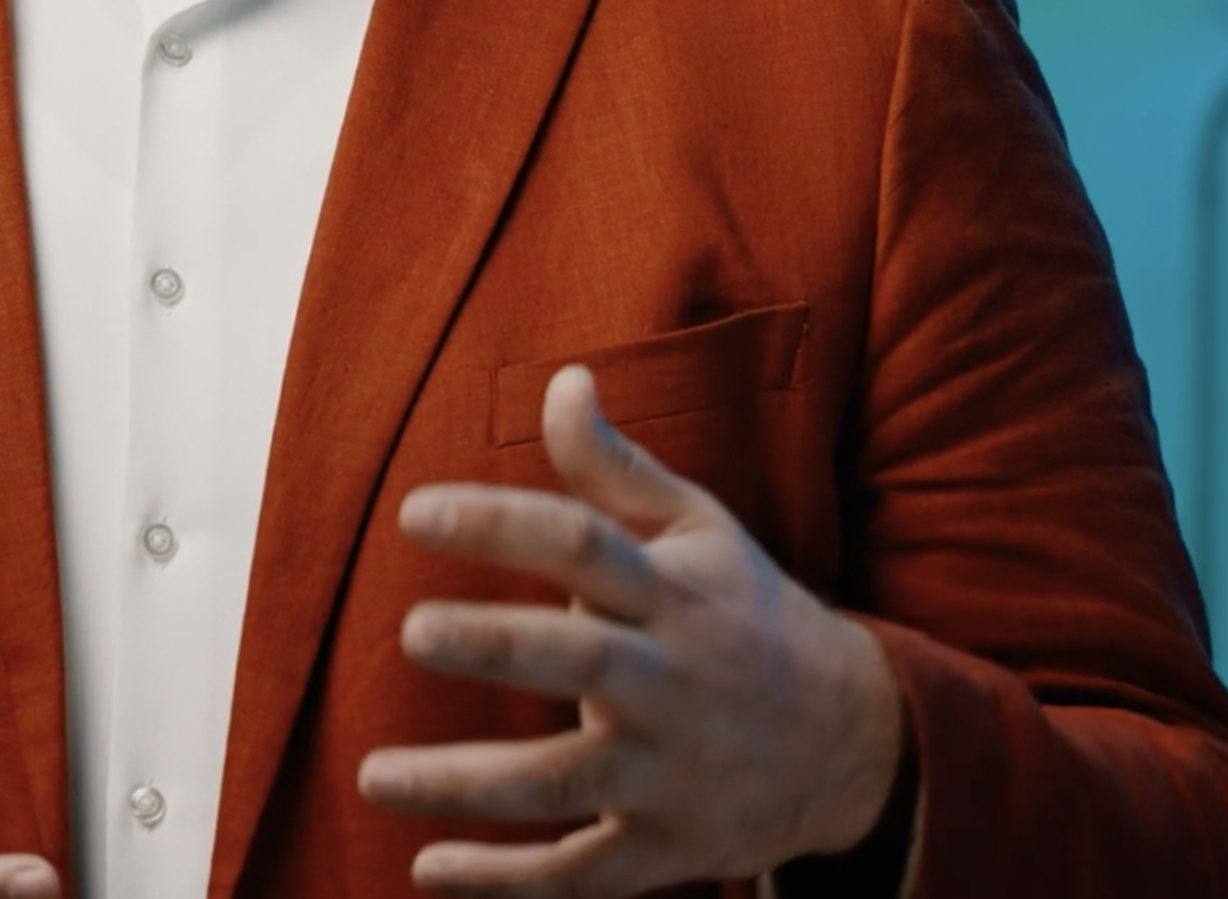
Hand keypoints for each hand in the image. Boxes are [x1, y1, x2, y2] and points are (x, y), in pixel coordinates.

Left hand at [356, 367, 906, 895]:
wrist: (854, 742)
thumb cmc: (747, 615)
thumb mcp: (699, 530)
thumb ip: (615, 468)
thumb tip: (560, 379)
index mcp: (673, 593)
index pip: (584, 544)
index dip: (501, 523)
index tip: (414, 512)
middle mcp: (670, 682)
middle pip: (578, 661)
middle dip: (496, 647)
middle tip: (412, 633)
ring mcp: (668, 773)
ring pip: (561, 784)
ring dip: (465, 785)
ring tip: (373, 775)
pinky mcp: (666, 849)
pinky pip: (581, 875)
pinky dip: (506, 882)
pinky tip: (427, 869)